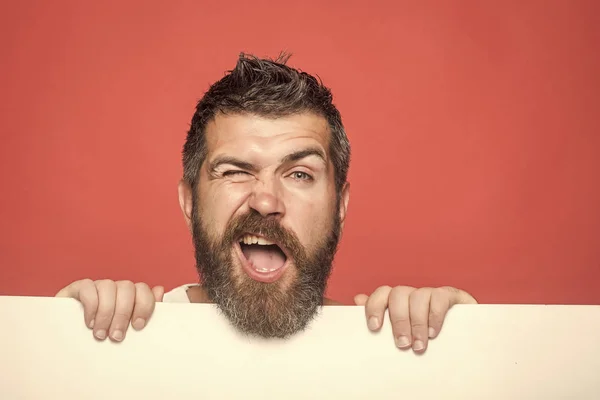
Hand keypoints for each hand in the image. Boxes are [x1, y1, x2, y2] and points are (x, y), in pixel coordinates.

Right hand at [55, 279, 163, 341]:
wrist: (70, 342)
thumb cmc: (104, 334)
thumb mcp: (126, 328)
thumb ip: (144, 311)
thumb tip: (159, 290)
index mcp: (130, 295)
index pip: (143, 290)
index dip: (144, 306)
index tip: (138, 326)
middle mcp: (115, 288)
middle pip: (127, 288)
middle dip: (123, 314)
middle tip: (116, 336)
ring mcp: (97, 286)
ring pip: (109, 287)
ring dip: (106, 313)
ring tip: (101, 334)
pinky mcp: (78, 288)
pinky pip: (88, 287)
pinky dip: (91, 306)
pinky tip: (89, 323)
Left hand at [354, 286, 476, 352]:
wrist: (464, 341)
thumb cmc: (426, 339)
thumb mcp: (402, 333)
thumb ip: (382, 318)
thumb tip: (357, 300)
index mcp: (398, 301)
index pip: (381, 294)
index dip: (375, 307)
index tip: (374, 328)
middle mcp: (413, 294)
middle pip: (398, 295)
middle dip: (399, 321)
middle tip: (403, 344)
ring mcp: (432, 293)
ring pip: (418, 296)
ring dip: (417, 322)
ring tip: (419, 345)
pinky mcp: (452, 295)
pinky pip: (440, 297)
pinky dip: (435, 315)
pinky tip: (434, 333)